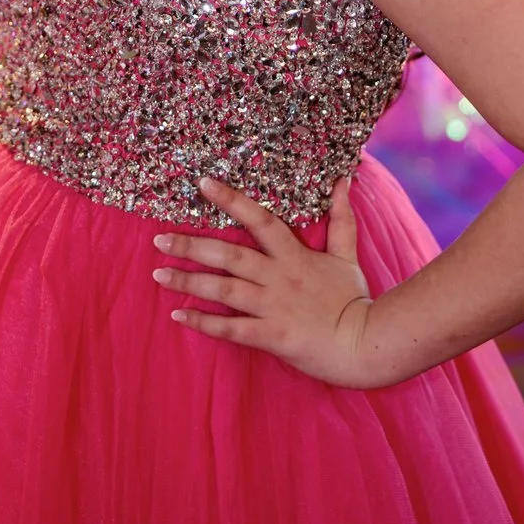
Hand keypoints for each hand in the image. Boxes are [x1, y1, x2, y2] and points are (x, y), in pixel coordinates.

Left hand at [154, 176, 378, 388]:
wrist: (365, 342)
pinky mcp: (270, 336)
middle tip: (158, 238)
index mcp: (295, 255)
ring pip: (223, 290)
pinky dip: (203, 322)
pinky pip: (230, 328)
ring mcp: (272, 307)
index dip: (232, 201)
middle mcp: (279, 277)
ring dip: (188, 281)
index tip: (203, 184)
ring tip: (158, 274)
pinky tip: (179, 315)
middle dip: (192, 246)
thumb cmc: (354, 298)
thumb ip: (341, 218)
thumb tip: (343, 180)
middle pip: (229, 256)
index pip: (261, 221)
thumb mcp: (347, 254)